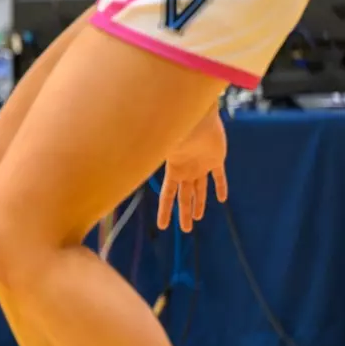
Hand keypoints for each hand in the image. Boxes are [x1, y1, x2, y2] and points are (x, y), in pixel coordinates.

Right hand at [157, 108, 226, 233]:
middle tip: (186, 229)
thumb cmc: (179, 128)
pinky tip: (222, 198)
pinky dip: (221, 186)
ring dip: (199, 203)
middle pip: (185, 196)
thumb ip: (146, 152)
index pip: (168, 195)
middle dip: (184, 213)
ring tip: (197, 217)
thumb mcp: (161, 145)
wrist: (199, 116)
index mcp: (174, 170)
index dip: (165, 211)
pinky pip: (219, 176)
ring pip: (200, 189)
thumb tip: (122, 150)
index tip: (163, 227)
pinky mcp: (216, 158)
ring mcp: (201, 164)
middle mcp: (186, 170)